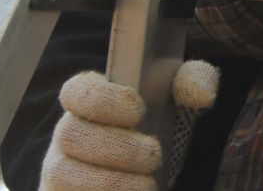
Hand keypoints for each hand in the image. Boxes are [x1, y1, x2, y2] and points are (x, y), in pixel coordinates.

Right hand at [40, 61, 218, 190]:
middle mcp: (66, 135)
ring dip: (110, 181)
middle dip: (117, 147)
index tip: (139, 111)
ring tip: (147, 185)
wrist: (149, 174)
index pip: (77, 91)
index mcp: (88, 102)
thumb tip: (204, 93)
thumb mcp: (177, 101)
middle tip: (153, 154)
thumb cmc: (157, 128)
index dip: (102, 99)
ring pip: (63, 174)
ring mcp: (58, 171)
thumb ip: (192, 82)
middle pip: (71, 134)